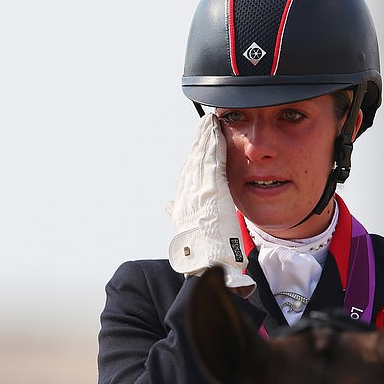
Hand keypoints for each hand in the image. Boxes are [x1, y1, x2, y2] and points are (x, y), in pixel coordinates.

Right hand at [167, 113, 255, 296]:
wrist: (207, 262)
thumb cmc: (202, 254)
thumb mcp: (187, 233)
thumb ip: (177, 215)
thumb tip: (166, 205)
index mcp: (181, 204)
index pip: (187, 174)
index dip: (192, 157)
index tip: (197, 143)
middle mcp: (186, 194)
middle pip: (192, 160)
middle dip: (198, 141)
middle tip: (204, 124)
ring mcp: (198, 189)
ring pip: (201, 156)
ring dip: (205, 137)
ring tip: (210, 122)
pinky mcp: (211, 187)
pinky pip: (213, 158)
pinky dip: (214, 142)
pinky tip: (217, 130)